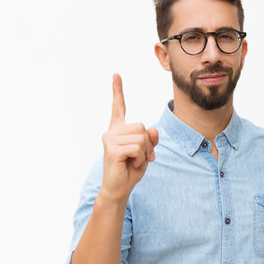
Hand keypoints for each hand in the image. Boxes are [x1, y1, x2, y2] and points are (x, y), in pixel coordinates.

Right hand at [100, 73, 158, 201]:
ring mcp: (110, 139)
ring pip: (142, 137)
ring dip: (144, 152)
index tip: (116, 74)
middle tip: (139, 157)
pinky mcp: (112, 149)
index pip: (118, 107)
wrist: (119, 189)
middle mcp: (112, 132)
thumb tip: (153, 129)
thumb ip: (150, 139)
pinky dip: (140, 158)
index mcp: (118, 130)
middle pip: (142, 126)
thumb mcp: (145, 152)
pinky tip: (131, 164)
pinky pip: (138, 148)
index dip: (118, 90)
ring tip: (133, 161)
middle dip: (147, 144)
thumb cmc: (130, 169)